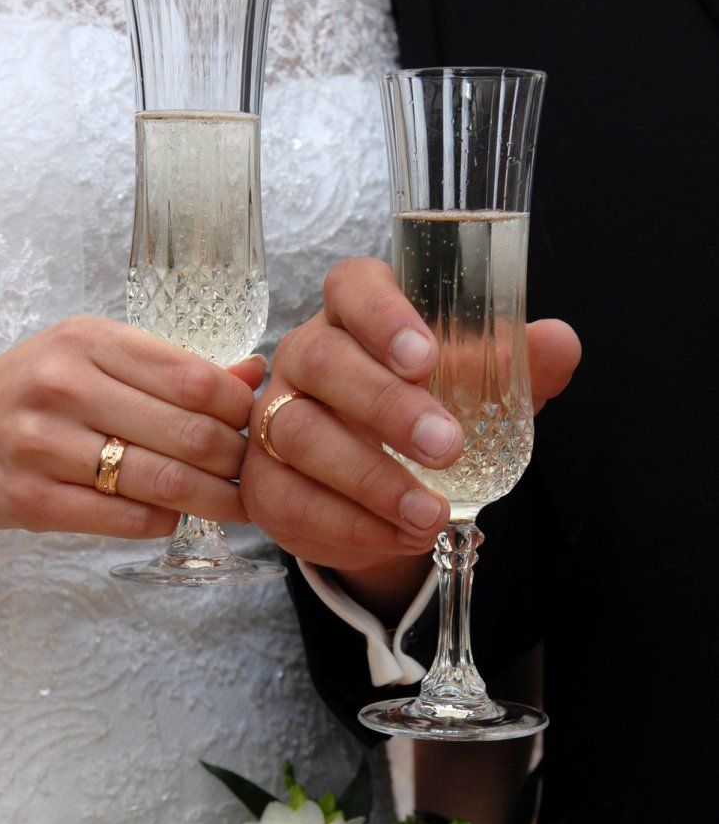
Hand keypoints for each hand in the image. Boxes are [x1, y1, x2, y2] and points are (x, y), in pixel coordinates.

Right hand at [0, 316, 264, 543]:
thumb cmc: (28, 390)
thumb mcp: (92, 357)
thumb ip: (171, 367)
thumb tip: (254, 373)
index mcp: (89, 340)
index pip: (196, 379)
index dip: (241, 410)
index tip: (255, 426)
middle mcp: (65, 384)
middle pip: (190, 433)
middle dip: (236, 461)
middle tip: (253, 474)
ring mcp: (44, 444)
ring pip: (162, 481)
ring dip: (213, 500)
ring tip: (234, 505)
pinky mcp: (31, 500)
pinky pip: (125, 518)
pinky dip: (164, 521)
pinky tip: (173, 515)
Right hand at [240, 257, 580, 590]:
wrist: (387, 494)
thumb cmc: (429, 417)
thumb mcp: (478, 392)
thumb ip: (515, 367)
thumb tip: (559, 342)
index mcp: (356, 315)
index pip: (353, 288)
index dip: (383, 315)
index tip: (425, 356)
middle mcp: (307, 355)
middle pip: (323, 361)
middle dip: (384, 406)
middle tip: (446, 446)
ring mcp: (275, 416)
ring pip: (299, 433)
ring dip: (369, 478)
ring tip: (429, 512)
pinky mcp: (265, 479)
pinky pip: (292, 498)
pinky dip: (349, 524)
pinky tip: (400, 536)